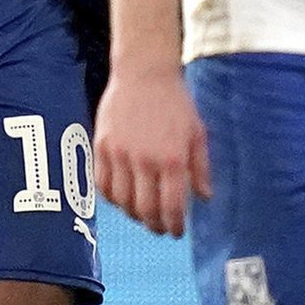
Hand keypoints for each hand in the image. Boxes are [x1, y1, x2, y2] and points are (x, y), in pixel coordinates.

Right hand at [96, 62, 210, 236]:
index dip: (174, 225)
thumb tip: (203, 197)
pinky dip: (111, 198)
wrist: (144, 72)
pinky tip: (121, 197)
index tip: (177, 232)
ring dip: (132, 214)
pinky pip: (102, 185)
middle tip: (160, 228)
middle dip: (154, 225)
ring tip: (141, 214)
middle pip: (144, 210)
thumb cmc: (174, 102)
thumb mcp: (197, 133)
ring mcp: (119, 154)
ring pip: (121, 201)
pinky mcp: (101, 147)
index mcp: (172, 158)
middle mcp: (144, 160)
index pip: (172, 206)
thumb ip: (200, 168)